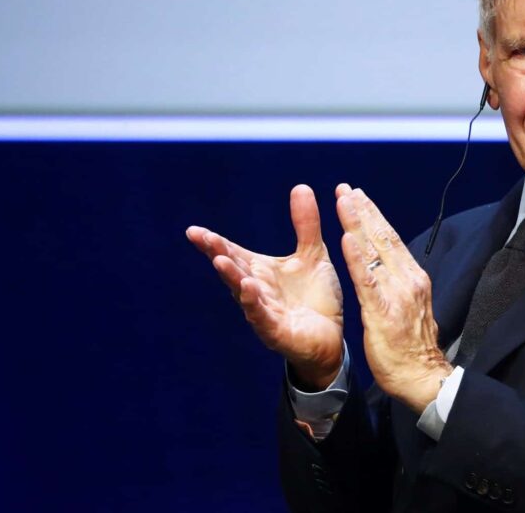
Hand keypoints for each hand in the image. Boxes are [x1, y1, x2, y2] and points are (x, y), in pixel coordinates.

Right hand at [186, 184, 343, 388]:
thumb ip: (306, 224)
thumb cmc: (316, 297)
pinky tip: (247, 288)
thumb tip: (301, 186)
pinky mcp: (275, 331)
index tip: (193, 230)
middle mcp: (256, 289)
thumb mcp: (313, 254)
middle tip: (201, 237)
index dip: (214, 242)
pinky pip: (261, 316)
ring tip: (220, 260)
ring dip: (232, 277)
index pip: (233, 252)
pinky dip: (253, 303)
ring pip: (242, 292)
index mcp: (260, 270)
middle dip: (217, 253)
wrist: (331, 337)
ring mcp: (262, 311)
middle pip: (232, 268)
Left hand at [335, 184, 451, 412]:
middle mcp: (407, 279)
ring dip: (358, 223)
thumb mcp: (408, 307)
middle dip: (364, 211)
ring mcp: (396, 294)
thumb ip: (398, 285)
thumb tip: (386, 267)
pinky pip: (367, 280)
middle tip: (347, 188)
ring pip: (375, 251)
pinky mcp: (383, 311)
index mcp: (412, 278)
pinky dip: (356, 257)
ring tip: (344, 201)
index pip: (391, 240)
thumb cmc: (411, 348)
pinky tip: (346, 239)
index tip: (359, 197)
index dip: (374, 217)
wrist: (422, 377)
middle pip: (383, 237)